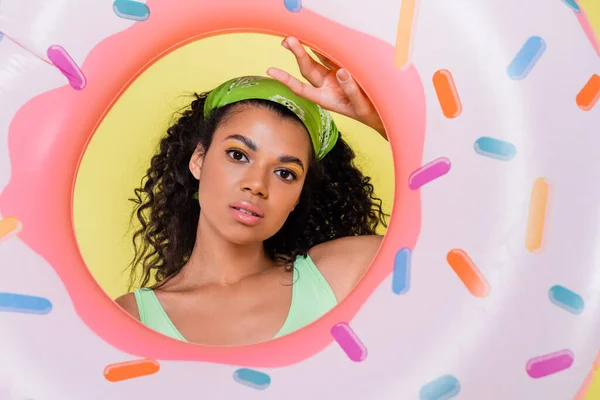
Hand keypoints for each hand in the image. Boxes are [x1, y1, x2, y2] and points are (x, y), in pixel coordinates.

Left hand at [267, 36, 385, 137]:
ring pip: (317, 60)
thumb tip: (340, 72)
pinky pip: (331, 57)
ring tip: (294, 37)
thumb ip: (350, 89)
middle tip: (288, 40)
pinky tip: (316, 39)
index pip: (301, 89)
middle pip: (307, 69)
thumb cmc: (369, 113)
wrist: (380, 113)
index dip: (286, 80)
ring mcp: (334, 78)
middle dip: (298, 54)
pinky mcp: (343, 69)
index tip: (271, 71)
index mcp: (325, 99)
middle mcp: (326, 87)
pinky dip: (323, 48)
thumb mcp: (360, 106)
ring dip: (307, 48)